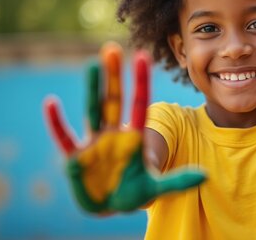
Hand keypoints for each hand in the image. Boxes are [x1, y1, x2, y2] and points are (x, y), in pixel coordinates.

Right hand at [43, 43, 204, 212]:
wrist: (109, 207)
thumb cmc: (132, 193)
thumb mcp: (155, 188)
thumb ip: (178, 181)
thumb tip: (205, 176)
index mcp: (133, 137)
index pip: (139, 103)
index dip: (140, 81)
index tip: (143, 56)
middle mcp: (113, 134)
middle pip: (113, 100)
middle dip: (113, 76)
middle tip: (111, 48)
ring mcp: (94, 144)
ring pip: (92, 110)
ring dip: (91, 89)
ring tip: (92, 65)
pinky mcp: (76, 158)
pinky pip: (64, 137)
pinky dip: (57, 123)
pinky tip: (51, 103)